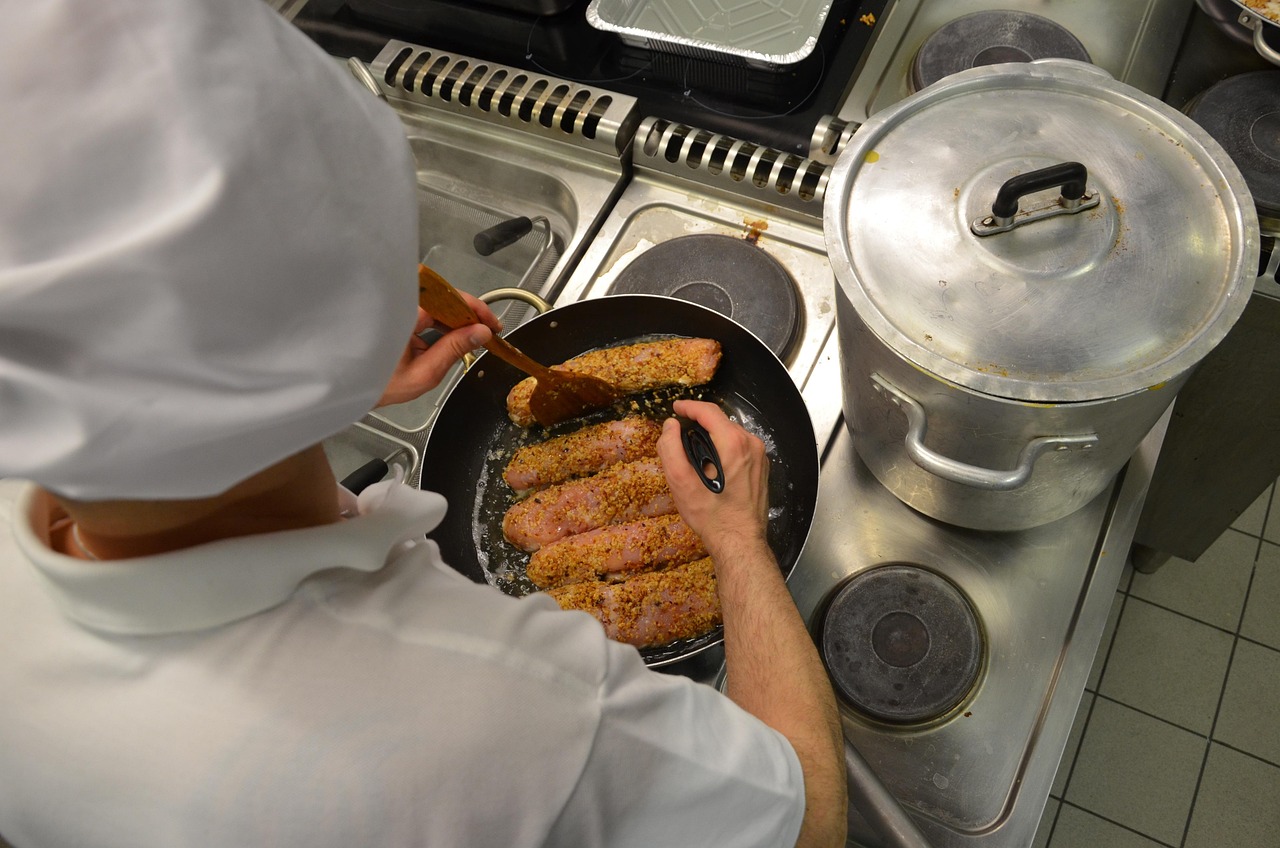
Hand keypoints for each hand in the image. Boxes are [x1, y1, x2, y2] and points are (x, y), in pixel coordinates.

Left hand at [377, 296, 501, 406]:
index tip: (492, 323)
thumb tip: (481, 333)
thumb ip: (454, 350)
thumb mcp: (424, 373)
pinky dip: (444, 323)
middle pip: (444, 299)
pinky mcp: (399, 316)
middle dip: (469, 314)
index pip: (448, 299)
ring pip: (438, 306)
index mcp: (406, 314)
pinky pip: (427, 313)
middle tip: (488, 331)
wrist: (352, 387)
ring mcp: (400, 310)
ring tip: (475, 336)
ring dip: (458, 319)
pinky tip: (455, 336)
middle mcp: (402, 306)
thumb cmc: (381, 384)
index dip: (474, 308)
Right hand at [656, 399, 769, 555]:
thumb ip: (670, 448)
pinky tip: (713, 468)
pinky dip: (725, 450)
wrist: (739, 541)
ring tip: (695, 455)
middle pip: (721, 422)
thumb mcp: (680, 482)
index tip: (676, 409)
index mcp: (733, 442)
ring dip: (713, 438)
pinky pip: (740, 449)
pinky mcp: (762, 468)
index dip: (689, 407)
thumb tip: (670, 426)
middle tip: (681, 437)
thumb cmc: (710, 514)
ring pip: (731, 435)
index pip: (709, 411)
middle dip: (700, 425)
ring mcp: (760, 456)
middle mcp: (751, 444)